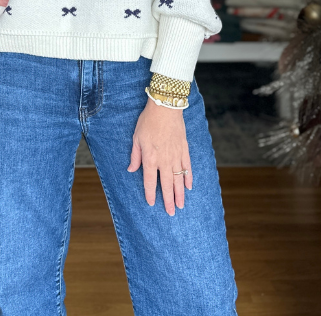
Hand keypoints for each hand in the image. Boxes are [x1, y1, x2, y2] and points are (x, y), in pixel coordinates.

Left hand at [127, 97, 192, 213]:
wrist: (165, 108)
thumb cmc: (148, 121)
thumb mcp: (136, 138)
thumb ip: (135, 156)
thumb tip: (131, 169)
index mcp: (150, 158)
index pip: (149, 181)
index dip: (150, 193)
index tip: (152, 203)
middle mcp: (164, 161)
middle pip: (166, 185)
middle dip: (168, 200)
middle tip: (171, 213)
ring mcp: (176, 156)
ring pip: (178, 179)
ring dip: (180, 194)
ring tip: (181, 205)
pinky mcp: (184, 150)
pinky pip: (187, 167)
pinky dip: (188, 178)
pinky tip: (189, 187)